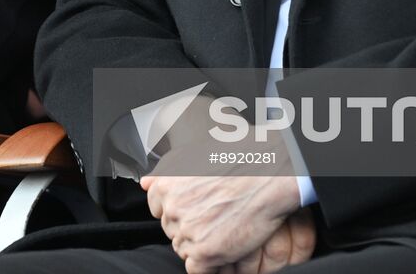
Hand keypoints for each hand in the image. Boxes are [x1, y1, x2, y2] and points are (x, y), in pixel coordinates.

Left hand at [140, 173, 300, 273]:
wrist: (270, 175)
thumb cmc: (241, 160)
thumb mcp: (196, 154)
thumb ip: (167, 172)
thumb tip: (145, 183)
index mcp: (167, 184)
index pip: (158, 208)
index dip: (179, 210)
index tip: (195, 208)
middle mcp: (172, 207)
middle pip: (172, 229)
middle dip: (191, 227)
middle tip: (215, 218)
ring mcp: (187, 231)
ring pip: (184, 249)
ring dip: (201, 246)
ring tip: (224, 231)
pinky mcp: (204, 253)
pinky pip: (197, 269)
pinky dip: (210, 265)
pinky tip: (225, 249)